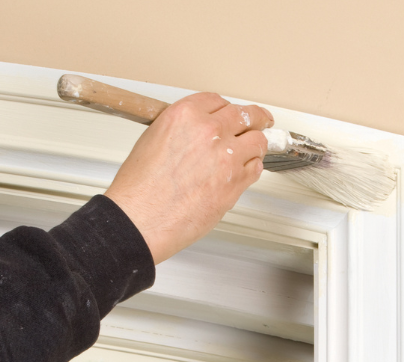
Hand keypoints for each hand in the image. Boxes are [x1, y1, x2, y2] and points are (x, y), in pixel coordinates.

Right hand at [104, 92, 273, 263]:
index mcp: (185, 115)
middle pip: (245, 115)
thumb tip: (195, 131)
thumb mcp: (152, 139)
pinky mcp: (235, 182)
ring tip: (256, 148)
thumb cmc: (140, 187)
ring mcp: (226, 157)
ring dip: (256, 144)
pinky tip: (247, 169)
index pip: (217, 101)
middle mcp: (209, 131)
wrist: (142, 218)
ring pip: (257, 141)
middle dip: (256, 118)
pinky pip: (255, 168)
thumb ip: (181, 129)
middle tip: (262, 120)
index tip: (231, 112)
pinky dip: (253, 167)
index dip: (226, 108)